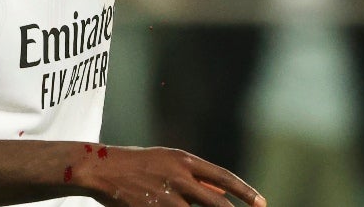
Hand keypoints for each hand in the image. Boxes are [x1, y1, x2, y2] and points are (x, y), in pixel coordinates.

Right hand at [75, 145, 264, 206]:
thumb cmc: (138, 165)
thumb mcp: (169, 163)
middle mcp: (178, 177)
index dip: (244, 191)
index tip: (261, 202)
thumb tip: (221, 193)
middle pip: (215, 203)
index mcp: (185, 161)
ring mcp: (165, 197)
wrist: (102, 168)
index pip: (223, 177)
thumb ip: (195, 177)